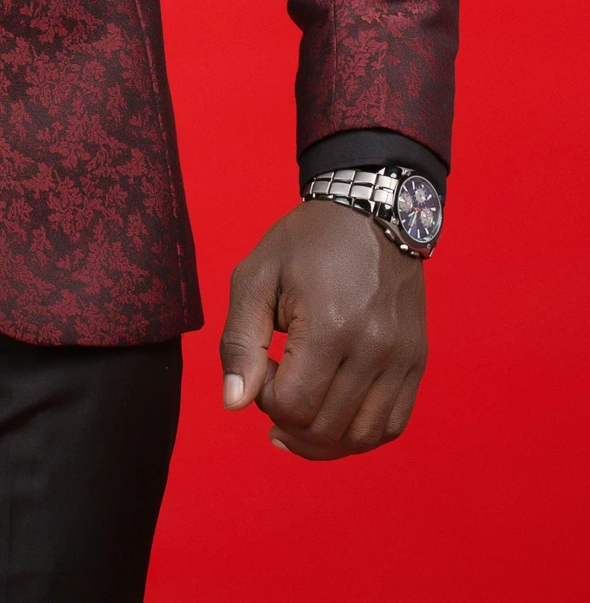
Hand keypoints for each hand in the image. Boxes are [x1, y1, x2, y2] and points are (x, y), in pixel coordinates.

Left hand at [220, 200, 427, 457]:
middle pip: (326, 429)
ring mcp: (402, 358)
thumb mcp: (256, 277)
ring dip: (324, 440)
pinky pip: (393, 425)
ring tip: (301, 417)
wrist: (371, 211)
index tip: (262, 364)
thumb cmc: (305, 243)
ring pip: (362, 437)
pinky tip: (335, 417)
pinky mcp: (417, 361)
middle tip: (276, 385)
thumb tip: (234, 403)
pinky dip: (361, 434)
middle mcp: (373, 348)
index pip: (292, 406)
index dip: (264, 398)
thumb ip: (239, 342)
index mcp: (329, 325)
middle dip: (289, 421)